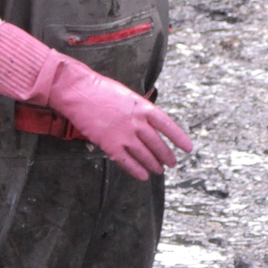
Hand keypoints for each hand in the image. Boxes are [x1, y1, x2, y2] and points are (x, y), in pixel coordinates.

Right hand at [46, 61, 192, 179]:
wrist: (79, 92)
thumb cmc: (101, 91)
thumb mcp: (128, 96)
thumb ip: (140, 111)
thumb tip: (150, 125)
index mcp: (143, 108)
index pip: (167, 125)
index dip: (179, 138)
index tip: (188, 148)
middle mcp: (137, 122)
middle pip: (157, 143)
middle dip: (166, 155)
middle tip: (172, 163)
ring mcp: (124, 134)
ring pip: (144, 155)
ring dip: (153, 164)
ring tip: (159, 170)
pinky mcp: (109, 144)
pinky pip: (127, 161)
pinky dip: (136, 170)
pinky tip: (143, 176)